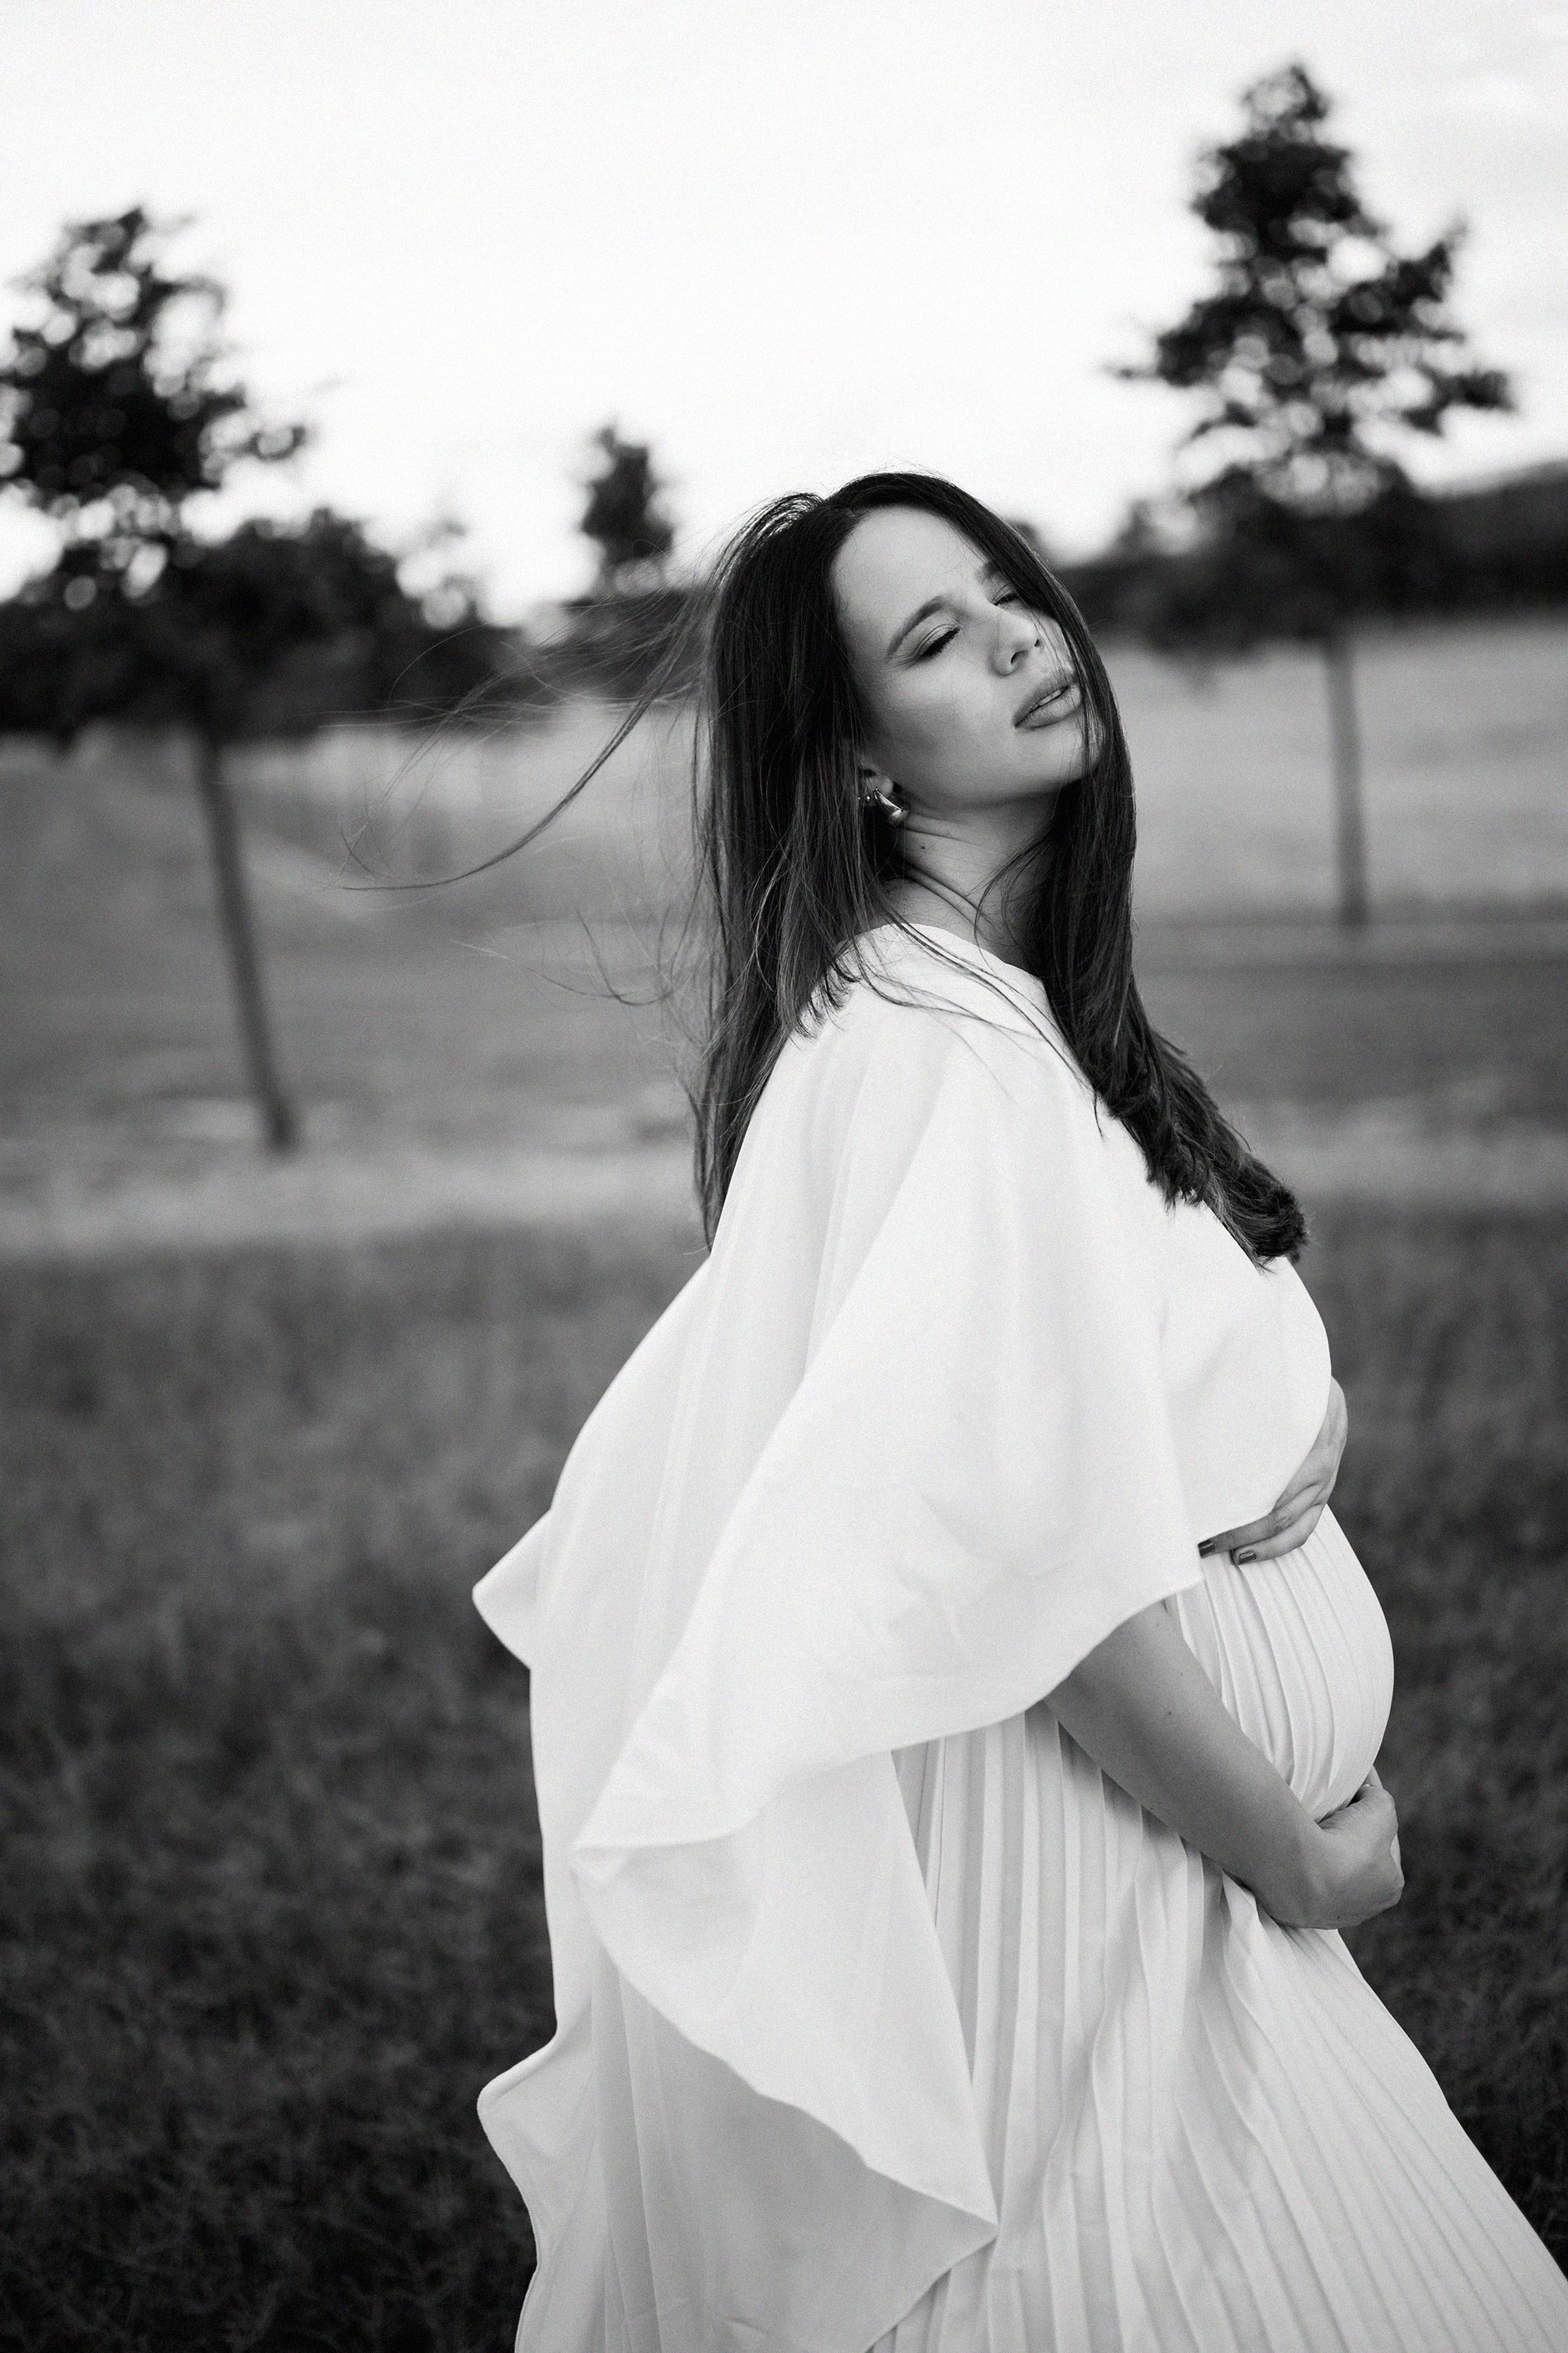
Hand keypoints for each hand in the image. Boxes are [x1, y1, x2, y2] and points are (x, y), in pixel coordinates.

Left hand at [1200, 1377, 1347, 1563]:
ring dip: (1257, 1542)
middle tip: (1204, 1538)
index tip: (1207, 1508)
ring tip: (1223, 1554)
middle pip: (1282, 1505)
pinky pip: (1306, 1528)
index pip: (1276, 1470)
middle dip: (1241, 1527)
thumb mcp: (1261, 1371)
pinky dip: (1277, 1546)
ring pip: (1294, 1523)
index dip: (1241, 1496)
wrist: (1312, 1370)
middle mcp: (1324, 1454)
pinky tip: (1248, 1555)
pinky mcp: (1324, 1490)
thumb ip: (1241, 1390)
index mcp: (1310, 1423)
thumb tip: (1190, 1401)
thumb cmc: (1273, 1368)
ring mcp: (1327, 1476)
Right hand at [1268, 1767, 1403, 1930]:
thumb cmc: (1348, 1844)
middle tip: (1333, 1811)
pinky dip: (1303, 1864)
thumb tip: (1369, 1794)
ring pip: (1330, 1873)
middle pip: (1356, 1860)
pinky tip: (1297, 1846)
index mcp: (1390, 1886)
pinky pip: (1304, 1881)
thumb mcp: (1381, 1809)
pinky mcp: (1300, 1911)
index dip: (1372, 1816)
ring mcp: (1331, 1913)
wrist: (1301, 1873)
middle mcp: (1364, 1907)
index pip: (1384, 1843)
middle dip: (1348, 1837)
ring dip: (1324, 1853)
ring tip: (1311, 1826)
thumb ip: (1381, 1799)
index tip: (1356, 1796)